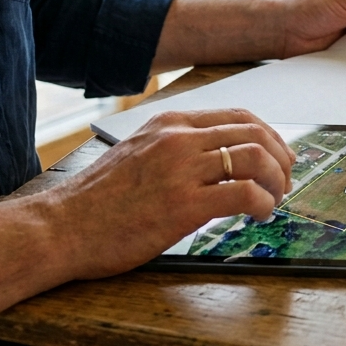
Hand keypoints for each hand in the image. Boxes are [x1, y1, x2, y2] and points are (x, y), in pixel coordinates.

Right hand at [49, 109, 296, 278]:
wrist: (59, 228)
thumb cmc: (97, 201)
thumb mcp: (139, 155)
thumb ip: (177, 150)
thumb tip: (219, 160)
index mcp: (169, 124)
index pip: (239, 117)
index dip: (270, 136)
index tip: (280, 157)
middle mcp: (178, 139)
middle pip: (254, 133)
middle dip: (281, 158)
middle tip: (286, 181)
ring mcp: (181, 170)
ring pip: (255, 158)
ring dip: (277, 181)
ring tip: (275, 200)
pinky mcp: (183, 205)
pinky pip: (243, 193)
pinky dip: (263, 203)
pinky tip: (260, 215)